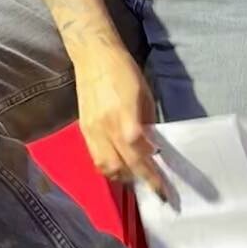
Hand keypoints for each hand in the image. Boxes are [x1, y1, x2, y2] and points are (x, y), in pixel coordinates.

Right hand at [72, 44, 167, 199]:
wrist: (94, 56)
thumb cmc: (125, 71)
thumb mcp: (145, 96)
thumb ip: (147, 123)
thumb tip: (152, 146)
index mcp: (125, 119)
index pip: (139, 156)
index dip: (151, 176)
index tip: (163, 191)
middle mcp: (106, 129)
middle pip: (121, 167)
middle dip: (138, 179)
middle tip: (152, 184)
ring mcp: (91, 131)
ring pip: (105, 167)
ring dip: (121, 176)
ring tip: (135, 174)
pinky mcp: (83, 130)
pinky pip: (95, 157)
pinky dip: (109, 165)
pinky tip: (120, 162)